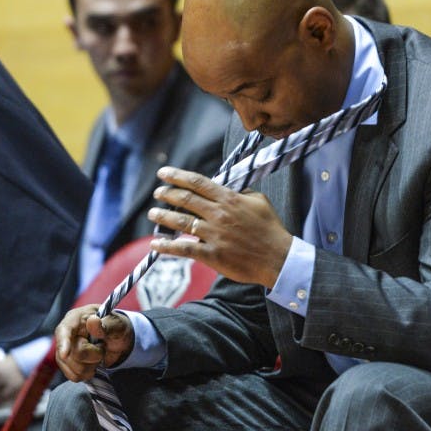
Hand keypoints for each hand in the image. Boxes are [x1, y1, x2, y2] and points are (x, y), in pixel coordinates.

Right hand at [54, 304, 133, 381]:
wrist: (118, 340)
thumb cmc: (116, 327)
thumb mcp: (117, 324)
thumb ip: (106, 324)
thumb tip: (93, 321)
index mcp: (76, 318)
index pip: (64, 330)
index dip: (63, 343)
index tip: (65, 355)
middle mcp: (67, 334)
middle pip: (72, 354)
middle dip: (93, 355)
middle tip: (102, 347)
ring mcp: (65, 350)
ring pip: (73, 368)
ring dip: (92, 365)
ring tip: (99, 354)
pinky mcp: (68, 364)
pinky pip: (74, 376)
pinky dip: (87, 374)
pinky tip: (93, 364)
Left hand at [147, 167, 292, 288]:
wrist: (277, 258)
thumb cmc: (270, 228)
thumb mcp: (259, 201)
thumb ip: (240, 192)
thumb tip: (225, 186)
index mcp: (229, 199)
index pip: (198, 183)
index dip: (178, 176)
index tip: (163, 173)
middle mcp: (219, 214)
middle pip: (186, 200)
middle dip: (167, 194)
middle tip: (157, 192)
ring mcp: (214, 235)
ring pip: (181, 222)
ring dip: (163, 217)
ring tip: (153, 213)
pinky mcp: (212, 255)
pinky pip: (184, 249)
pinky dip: (167, 246)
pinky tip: (156, 244)